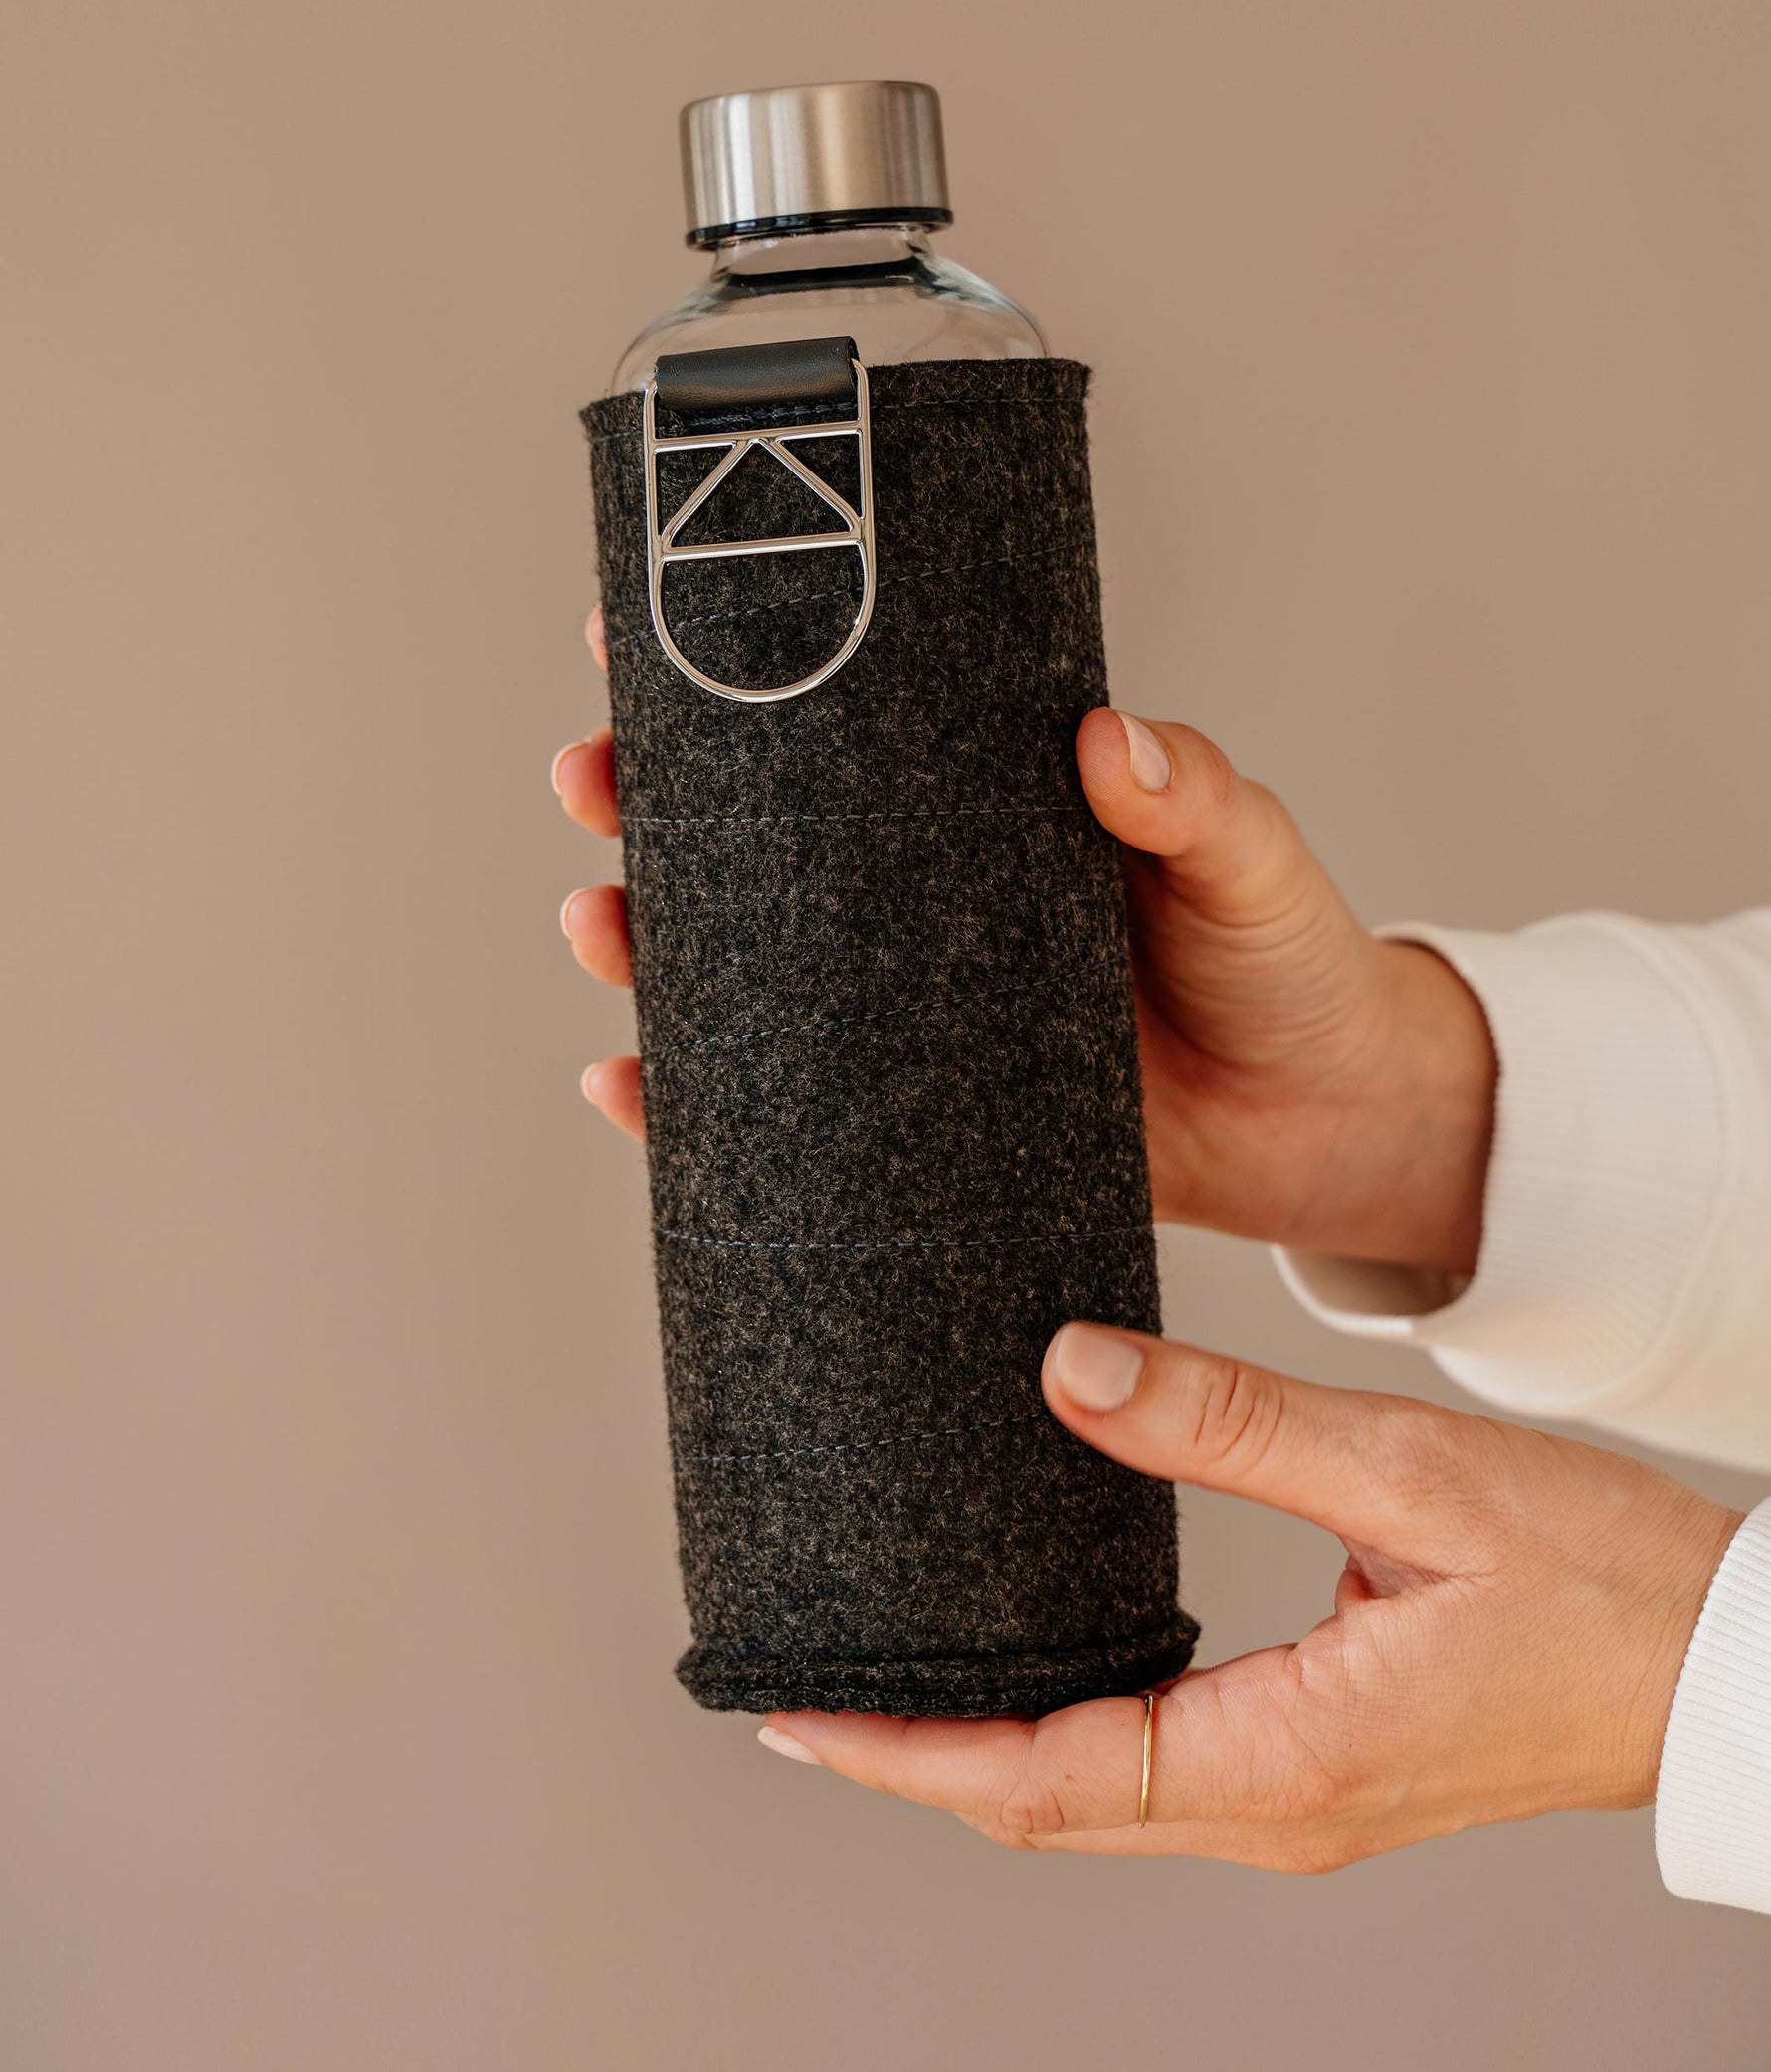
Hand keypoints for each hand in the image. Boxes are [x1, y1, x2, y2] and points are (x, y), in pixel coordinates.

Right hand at [553, 621, 1495, 1269]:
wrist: (1328, 1127)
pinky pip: (775, 1116)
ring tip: (600, 925)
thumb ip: (1188, 798)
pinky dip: (691, 1109)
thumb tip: (1105, 740)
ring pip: (733, 974)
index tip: (631, 638)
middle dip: (642, 805)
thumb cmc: (1286, 963)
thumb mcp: (1246, 856)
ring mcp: (901, 1018)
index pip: (835, 733)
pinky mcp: (911, 1128)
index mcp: (982, 815)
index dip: (727, 682)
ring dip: (643, 947)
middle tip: (593, 778)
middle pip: (742, 844)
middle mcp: (918, 909)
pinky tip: (632, 1091)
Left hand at [754, 1324, 1740, 1864]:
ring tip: (882, 1676)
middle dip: (912, 1760)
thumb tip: (1067, 1373)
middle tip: (797, 1690)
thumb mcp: (1409, 1469)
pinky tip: (1028, 1670)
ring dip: (980, 1753)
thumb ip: (1227, 1424)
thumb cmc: (1599, 1574)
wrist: (1725, 1662)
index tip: (792, 1714)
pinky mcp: (1322, 1772)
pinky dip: (1063, 1737)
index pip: (1045, 1781)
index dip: (904, 1753)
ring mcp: (1300, 1801)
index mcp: (1288, 1755)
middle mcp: (1277, 1806)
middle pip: (1045, 1811)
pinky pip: (1154, 1775)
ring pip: (1095, 1803)